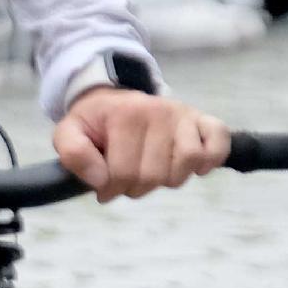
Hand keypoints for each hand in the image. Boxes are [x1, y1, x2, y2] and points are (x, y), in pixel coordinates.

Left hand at [53, 87, 230, 200]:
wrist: (115, 98)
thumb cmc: (95, 123)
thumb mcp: (69, 133)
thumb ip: (73, 154)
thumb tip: (100, 180)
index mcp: (124, 115)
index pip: (123, 174)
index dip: (111, 189)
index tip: (103, 185)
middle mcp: (158, 111)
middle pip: (155, 175)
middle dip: (137, 187)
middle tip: (127, 178)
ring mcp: (183, 115)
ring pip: (186, 165)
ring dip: (168, 179)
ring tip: (152, 170)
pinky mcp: (203, 120)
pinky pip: (219, 144)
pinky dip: (210, 160)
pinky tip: (192, 168)